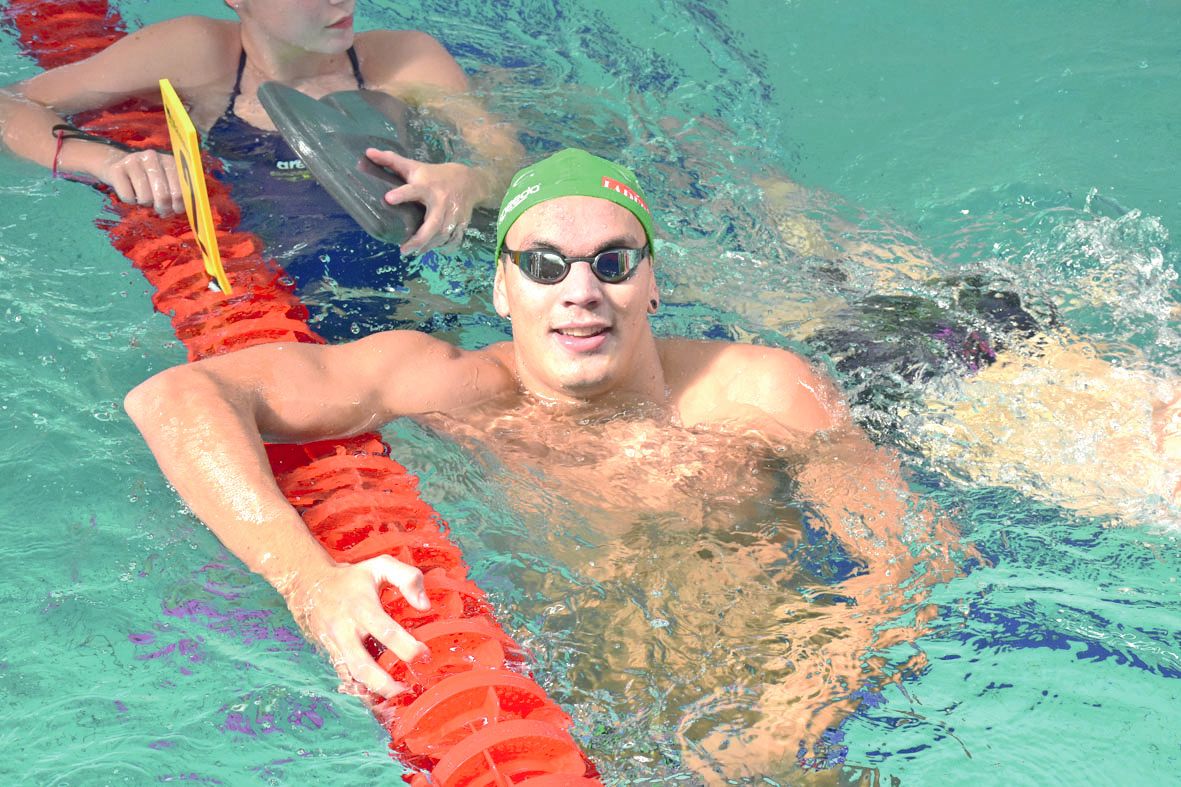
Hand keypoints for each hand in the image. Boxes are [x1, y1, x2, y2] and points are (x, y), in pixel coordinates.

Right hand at [98, 147, 184, 216]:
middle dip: (163, 208)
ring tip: (144, 197)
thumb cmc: (149, 180)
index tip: (176, 209)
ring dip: (146, 204)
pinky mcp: (117, 169)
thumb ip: (180, 193)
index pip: (182, 189)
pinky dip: (130, 201)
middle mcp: (153, 157)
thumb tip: (189, 211)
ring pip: (145, 198)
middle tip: (161, 209)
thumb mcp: (167, 181)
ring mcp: (133, 161)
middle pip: (163, 196)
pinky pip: (128, 197)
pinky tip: (131, 192)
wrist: (118, 166)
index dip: (180, 205)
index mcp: (170, 161)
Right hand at [284, 554, 430, 696]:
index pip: (385, 630)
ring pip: (351, 675)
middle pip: (362, 664)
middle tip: (407, 689)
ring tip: (396, 698)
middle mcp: (345, 629)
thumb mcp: (381, 565)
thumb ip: (408, 578)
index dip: (406, 646)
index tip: (423, 654)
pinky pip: (344, 677)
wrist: (309, 584)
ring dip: (373, 691)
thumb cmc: (353, 577)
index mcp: (361, 606)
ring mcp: (335, 644)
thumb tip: (425, 605)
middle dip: (385, 683)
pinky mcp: (330, 653)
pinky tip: (377, 698)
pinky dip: (360, 690)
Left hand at [365, 147, 486, 253]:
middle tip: (403, 250)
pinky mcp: (462, 223)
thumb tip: (368, 152)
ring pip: (442, 234)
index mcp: (427, 186)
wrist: (470, 181)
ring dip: (429, 245)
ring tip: (415, 252)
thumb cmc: (435, 174)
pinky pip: (454, 239)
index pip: (413, 190)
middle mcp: (441, 202)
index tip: (388, 198)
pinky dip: (445, 247)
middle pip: (433, 224)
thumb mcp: (415, 166)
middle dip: (419, 238)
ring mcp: (453, 214)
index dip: (401, 194)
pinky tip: (433, 250)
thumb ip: (391, 161)